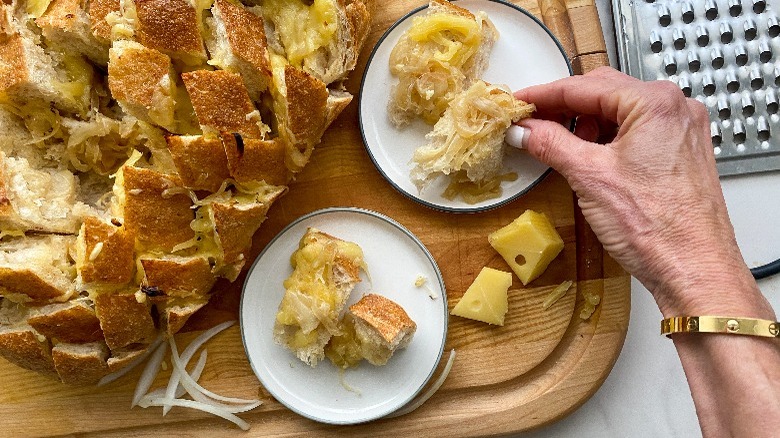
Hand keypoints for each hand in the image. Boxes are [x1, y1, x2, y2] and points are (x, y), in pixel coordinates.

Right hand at [514, 67, 772, 318]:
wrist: (694, 270)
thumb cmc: (657, 228)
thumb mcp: (589, 177)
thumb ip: (550, 144)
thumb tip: (525, 129)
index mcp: (656, 103)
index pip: (584, 86)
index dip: (544, 94)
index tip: (518, 102)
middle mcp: (675, 110)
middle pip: (604, 92)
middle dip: (564, 107)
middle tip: (530, 121)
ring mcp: (682, 131)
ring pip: (620, 112)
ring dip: (585, 124)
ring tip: (558, 144)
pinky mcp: (681, 153)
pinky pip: (636, 131)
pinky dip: (607, 139)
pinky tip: (588, 157)